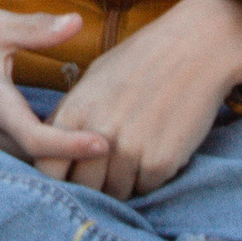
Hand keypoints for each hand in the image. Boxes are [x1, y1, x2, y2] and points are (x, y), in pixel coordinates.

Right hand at [0, 10, 111, 174]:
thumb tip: (78, 22)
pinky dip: (57, 164)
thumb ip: (37, 28)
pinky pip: (31, 167)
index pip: (36, 140)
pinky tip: (84, 152)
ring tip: (113, 158)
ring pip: (37, 172)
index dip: (71, 146)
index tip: (105, 141)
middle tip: (123, 152)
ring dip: (70, 168)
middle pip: (43, 166)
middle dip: (80, 165)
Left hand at [46, 0, 241, 198]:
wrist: (194, 47)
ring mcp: (130, 150)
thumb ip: (70, 116)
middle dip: (93, 183)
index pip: (47, 169)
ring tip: (137, 147)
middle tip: (109, 164)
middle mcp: (98, 134)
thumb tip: (52, 148)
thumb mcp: (94, 79)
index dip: (57, 177)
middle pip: (83, 187)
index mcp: (75, 112)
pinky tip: (158, 144)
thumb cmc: (141, 60)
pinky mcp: (161, 162)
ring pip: (117, 193)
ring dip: (124, 181)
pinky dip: (150, 176)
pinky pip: (147, 188)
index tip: (71, 173)